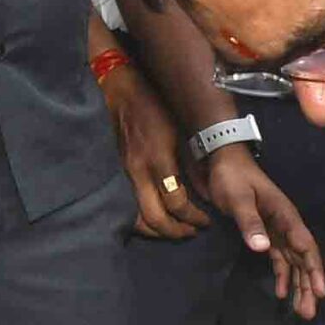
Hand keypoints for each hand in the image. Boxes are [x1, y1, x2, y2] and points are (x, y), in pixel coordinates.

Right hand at [102, 67, 206, 239]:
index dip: (193, 217)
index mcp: (158, 160)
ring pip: (138, 219)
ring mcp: (126, 175)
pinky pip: (129, 208)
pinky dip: (142, 221)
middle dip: (176, 231)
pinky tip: (156, 220)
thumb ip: (190, 162)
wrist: (122, 93)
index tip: (205, 220)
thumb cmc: (155, 107)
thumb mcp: (180, 131)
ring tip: (176, 230)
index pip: (176, 202)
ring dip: (158, 231)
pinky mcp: (119, 175)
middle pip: (155, 218)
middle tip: (192, 232)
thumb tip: (204, 190)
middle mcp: (140, 172)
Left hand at [199, 145, 324, 320]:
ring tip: (301, 312)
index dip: (314, 270)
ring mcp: (277, 230)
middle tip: (309, 313)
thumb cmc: (232, 176)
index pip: (306, 246)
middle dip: (309, 286)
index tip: (321, 292)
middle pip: (304, 260)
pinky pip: (280, 259)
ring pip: (294, 263)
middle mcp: (286, 226)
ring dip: (299, 286)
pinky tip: (282, 294)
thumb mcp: (238, 198)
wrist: (221, 160)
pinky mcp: (266, 234)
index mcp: (285, 216)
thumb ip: (250, 222)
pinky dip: (282, 276)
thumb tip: (262, 249)